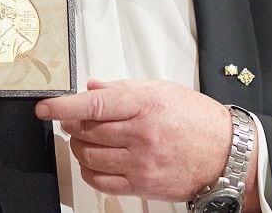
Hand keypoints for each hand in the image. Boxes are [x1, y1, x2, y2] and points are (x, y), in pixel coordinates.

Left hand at [35, 79, 251, 203]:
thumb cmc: (197, 119)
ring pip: (90, 156)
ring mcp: (141, 162)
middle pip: (88, 131)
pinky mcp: (142, 185)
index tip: (45, 107)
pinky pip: (101, 181)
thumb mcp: (162, 90)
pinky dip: (90, 170)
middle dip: (73, 125)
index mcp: (145, 104)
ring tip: (85, 139)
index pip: (94, 105)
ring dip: (79, 147)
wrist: (226, 153)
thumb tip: (92, 88)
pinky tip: (94, 161)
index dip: (64, 106)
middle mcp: (141, 134)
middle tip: (74, 119)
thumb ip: (123, 89)